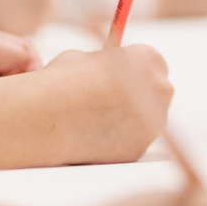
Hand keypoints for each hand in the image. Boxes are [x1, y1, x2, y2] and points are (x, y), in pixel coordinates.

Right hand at [0, 42, 173, 167]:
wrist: (47, 118)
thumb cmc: (61, 82)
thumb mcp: (86, 57)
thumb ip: (108, 62)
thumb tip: (112, 66)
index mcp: (148, 60)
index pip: (154, 63)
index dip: (136, 69)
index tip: (123, 76)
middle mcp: (160, 89)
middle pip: (158, 90)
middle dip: (140, 93)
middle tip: (111, 98)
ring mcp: (153, 122)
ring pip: (148, 118)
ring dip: (131, 117)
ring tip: (97, 117)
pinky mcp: (140, 148)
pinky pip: (135, 140)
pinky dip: (122, 139)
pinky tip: (96, 134)